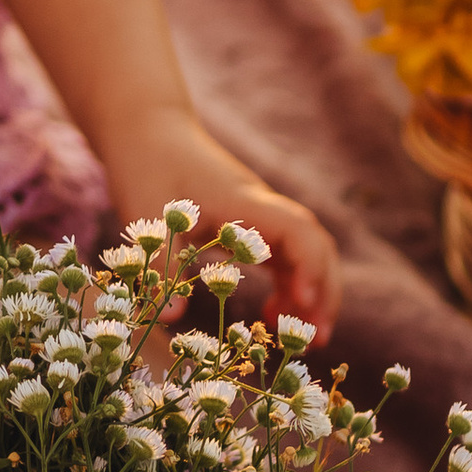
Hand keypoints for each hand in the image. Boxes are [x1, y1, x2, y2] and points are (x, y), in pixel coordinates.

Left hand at [104, 111, 341, 352]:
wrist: (149, 131)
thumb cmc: (148, 167)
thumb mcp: (147, 216)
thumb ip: (160, 266)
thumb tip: (169, 319)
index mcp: (243, 202)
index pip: (297, 230)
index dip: (309, 266)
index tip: (303, 304)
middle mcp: (261, 208)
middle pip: (315, 245)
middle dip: (324, 291)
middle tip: (317, 340)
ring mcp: (259, 216)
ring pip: (305, 254)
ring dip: (311, 294)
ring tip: (304, 340)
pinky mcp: (250, 226)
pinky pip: (283, 257)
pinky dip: (287, 287)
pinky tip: (271, 315)